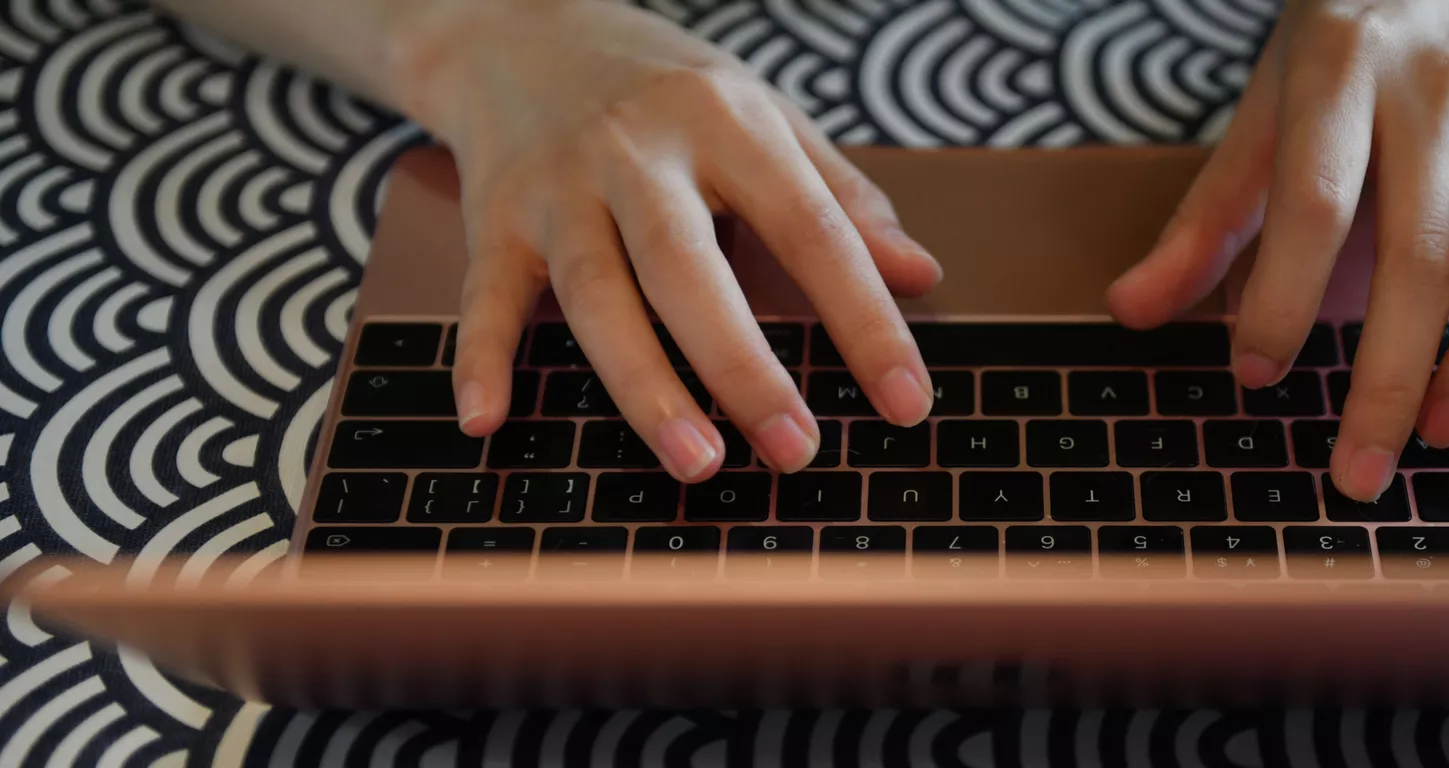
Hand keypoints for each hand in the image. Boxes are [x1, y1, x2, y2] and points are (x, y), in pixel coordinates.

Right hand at [402, 0, 940, 481]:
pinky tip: (488, 421)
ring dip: (645, 384)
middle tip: (795, 450)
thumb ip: (843, 197)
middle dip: (743, 366)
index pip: (810, 227)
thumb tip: (921, 276)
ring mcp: (558, 188)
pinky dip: (480, 359)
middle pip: (688, 268)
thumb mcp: (767, 116)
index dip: (865, 318)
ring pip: (597, 295)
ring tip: (698, 461)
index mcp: (726, 122)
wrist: (519, 29)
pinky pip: (485, 296)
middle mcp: (637, 153)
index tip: (907, 402)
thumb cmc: (669, 90)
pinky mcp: (494, 220)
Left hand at [1107, 0, 1448, 499]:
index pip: (1314, 202)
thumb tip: (1129, 312)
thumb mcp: (1263, 108)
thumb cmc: (1343, 50)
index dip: (1284, 297)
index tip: (1254, 376)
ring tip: (1438, 435)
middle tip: (1358, 472)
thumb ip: (1205, 215)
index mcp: (1340, 73)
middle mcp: (1439, 89)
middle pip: (1422, 253)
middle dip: (1389, 379)